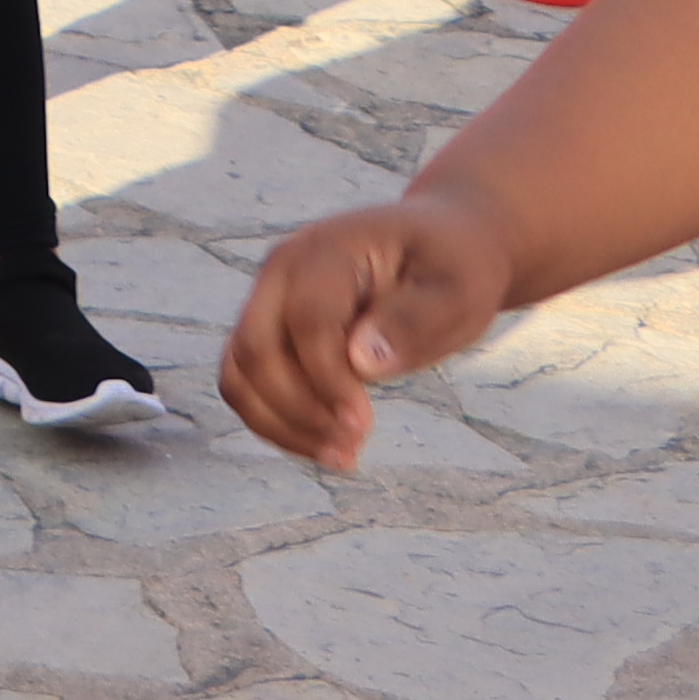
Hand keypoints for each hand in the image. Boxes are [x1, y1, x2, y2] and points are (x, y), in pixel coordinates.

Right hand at [224, 189, 519, 468]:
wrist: (441, 243)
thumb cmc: (454, 267)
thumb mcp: (459, 289)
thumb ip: (414, 321)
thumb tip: (360, 363)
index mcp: (326, 251)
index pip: (307, 322)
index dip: (329, 380)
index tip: (365, 427)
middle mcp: (281, 271)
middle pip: (255, 350)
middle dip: (299, 410)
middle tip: (354, 448)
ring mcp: (267, 299)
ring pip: (239, 371)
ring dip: (280, 422)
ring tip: (340, 456)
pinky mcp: (269, 328)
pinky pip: (245, 381)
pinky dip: (272, 420)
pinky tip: (320, 444)